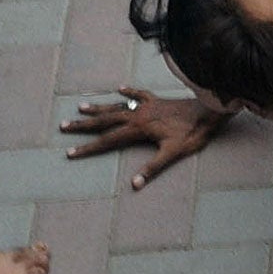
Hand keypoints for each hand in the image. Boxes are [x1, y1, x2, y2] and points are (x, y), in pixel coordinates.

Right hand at [60, 88, 230, 188]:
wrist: (209, 109)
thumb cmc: (192, 133)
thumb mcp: (173, 154)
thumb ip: (153, 168)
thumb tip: (134, 185)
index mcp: (139, 128)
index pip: (108, 140)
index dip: (88, 148)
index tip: (70, 153)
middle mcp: (138, 114)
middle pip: (105, 120)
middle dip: (84, 125)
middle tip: (63, 126)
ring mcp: (146, 105)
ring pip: (117, 105)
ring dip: (99, 108)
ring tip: (80, 108)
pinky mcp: (156, 100)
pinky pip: (138, 94)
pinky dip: (128, 91)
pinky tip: (119, 88)